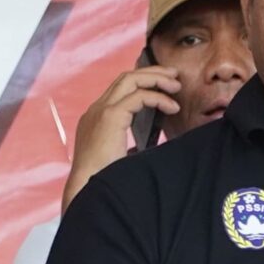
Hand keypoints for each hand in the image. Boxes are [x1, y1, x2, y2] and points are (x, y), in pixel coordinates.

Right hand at [66, 66, 182, 199]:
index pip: (119, 89)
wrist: (87, 191)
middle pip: (124, 78)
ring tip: (176, 85)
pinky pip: (138, 96)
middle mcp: (96, 109)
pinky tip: (172, 107)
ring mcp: (100, 111)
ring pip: (129, 79)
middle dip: (152, 73)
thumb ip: (132, 146)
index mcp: (96, 118)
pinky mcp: (109, 117)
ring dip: (156, 78)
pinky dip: (157, 98)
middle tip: (174, 76)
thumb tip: (150, 146)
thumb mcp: (120, 157)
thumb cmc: (105, 180)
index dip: (143, 82)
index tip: (164, 87)